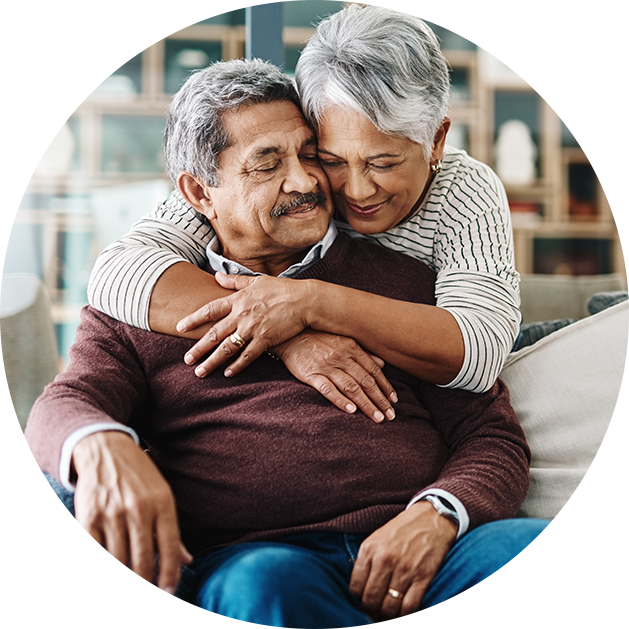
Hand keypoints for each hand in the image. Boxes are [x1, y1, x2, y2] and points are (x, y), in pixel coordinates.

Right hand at [72, 431, 191, 618]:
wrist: (106, 449)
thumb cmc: (139, 476)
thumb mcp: (163, 495)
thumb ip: (172, 530)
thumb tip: (188, 561)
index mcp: (163, 503)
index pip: (170, 546)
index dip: (169, 574)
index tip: (168, 596)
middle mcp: (139, 509)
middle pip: (142, 559)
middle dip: (143, 590)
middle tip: (142, 612)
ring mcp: (112, 513)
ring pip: (117, 561)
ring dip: (119, 590)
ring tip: (122, 608)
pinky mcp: (88, 516)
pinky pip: (91, 552)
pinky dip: (92, 575)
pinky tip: (96, 592)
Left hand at [177, 273, 312, 377]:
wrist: (304, 300)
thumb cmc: (281, 289)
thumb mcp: (256, 281)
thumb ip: (234, 281)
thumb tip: (216, 276)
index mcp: (238, 300)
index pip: (210, 310)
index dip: (194, 319)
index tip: (180, 327)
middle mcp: (242, 315)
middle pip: (215, 334)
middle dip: (199, 348)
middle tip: (186, 359)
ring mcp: (253, 329)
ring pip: (227, 348)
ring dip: (212, 361)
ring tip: (200, 372)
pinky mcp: (266, 340)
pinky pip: (248, 356)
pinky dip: (237, 366)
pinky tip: (227, 374)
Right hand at [272, 330, 396, 421]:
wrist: (289, 335)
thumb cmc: (318, 338)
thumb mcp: (342, 340)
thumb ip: (362, 352)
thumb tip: (382, 364)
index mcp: (351, 348)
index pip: (374, 371)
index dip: (385, 386)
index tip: (394, 401)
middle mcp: (342, 357)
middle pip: (365, 382)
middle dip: (380, 400)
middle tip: (390, 416)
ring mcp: (327, 366)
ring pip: (351, 387)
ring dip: (366, 404)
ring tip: (377, 417)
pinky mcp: (311, 374)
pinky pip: (328, 389)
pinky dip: (340, 400)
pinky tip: (351, 411)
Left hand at [350, 501, 456, 626]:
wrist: (431, 518)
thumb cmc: (402, 530)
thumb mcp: (377, 538)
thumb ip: (367, 561)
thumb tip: (359, 589)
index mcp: (370, 549)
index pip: (355, 587)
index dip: (357, 601)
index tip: (363, 604)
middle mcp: (385, 559)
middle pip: (371, 600)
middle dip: (371, 613)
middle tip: (375, 616)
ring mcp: (404, 569)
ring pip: (389, 608)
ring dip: (387, 619)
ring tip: (388, 620)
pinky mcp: (423, 577)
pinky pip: (409, 608)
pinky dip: (405, 619)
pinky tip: (403, 619)